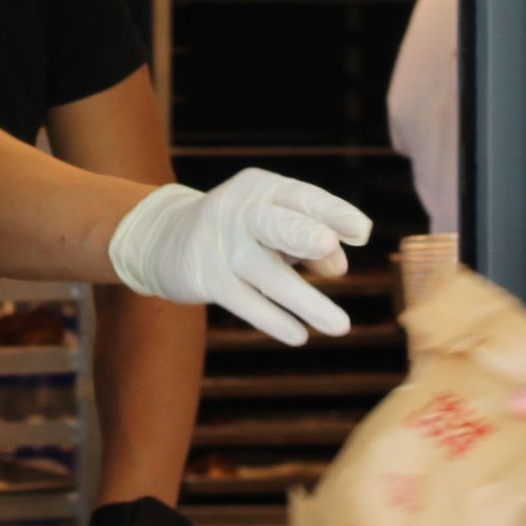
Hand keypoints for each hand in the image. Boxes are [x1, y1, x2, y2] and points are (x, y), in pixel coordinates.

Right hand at [106, 168, 373, 344]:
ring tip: (340, 325)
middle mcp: (239, 210)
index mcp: (262, 189)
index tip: (362, 231)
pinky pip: (244, 301)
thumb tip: (341, 269)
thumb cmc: (238, 232)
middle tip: (328, 245)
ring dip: (304, 300)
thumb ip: (310, 243)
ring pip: (266, 273)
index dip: (333, 212)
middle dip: (301, 233)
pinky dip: (273, 319)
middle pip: (274, 223)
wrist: (164, 238)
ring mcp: (219, 245)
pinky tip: (299, 335)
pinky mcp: (206, 277)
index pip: (303, 197)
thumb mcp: (273, 227)